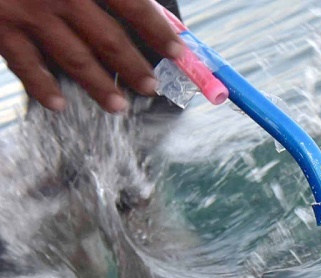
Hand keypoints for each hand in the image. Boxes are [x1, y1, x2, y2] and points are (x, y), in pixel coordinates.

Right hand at [0, 0, 183, 112]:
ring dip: (99, 85)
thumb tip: (146, 7)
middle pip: (107, 38)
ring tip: (119, 106)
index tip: (177, 53)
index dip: (157, 31)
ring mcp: (27, 14)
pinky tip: (59, 105)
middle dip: (133, 66)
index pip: (131, 6)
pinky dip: (41, 87)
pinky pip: (23, 63)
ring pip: (73, 57)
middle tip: (152, 87)